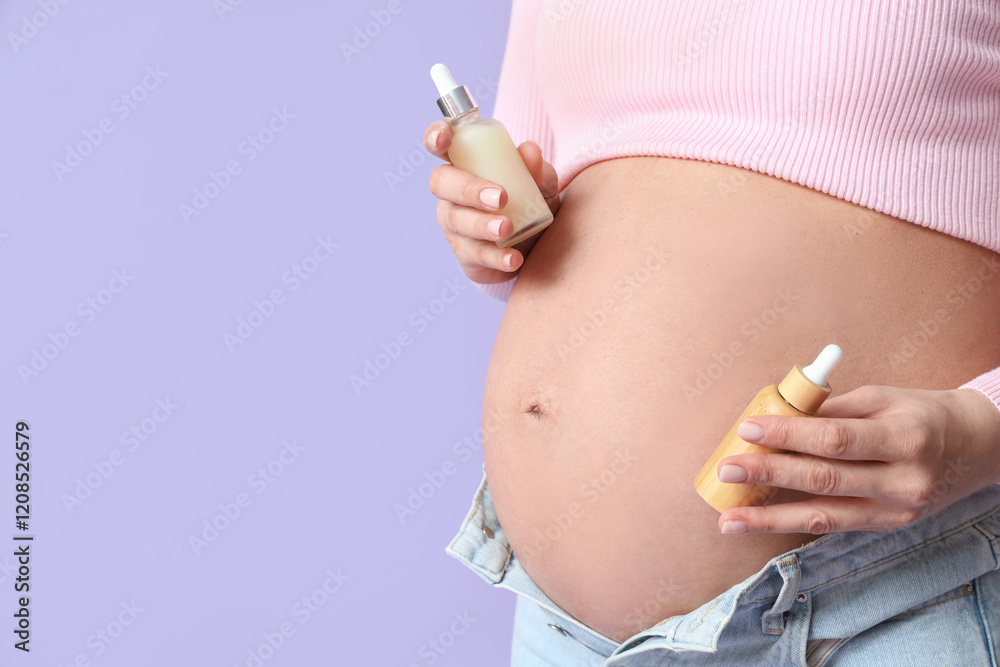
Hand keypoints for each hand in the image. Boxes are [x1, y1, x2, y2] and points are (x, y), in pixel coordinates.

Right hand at [423, 120, 559, 284]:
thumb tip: (530, 150)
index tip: (444, 137)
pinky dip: (496, 257)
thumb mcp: (540, 185)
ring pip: (457, 221)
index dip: (435, 137)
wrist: (535, 249)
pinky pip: (476, 255)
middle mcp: (452, 194)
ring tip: (507, 228)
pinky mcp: (466, 255)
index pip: (439, 145)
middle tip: (500, 197)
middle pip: (442, 183)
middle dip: (468, 188)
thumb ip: (537, 169)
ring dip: (481, 224)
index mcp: (465, 165)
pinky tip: (513, 258)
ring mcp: (455, 225)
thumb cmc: (530, 204)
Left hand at [715, 385, 999, 534]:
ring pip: (823, 516)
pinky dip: (791, 523)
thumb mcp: (881, 399)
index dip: (788, 435)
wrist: (975, 448)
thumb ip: (831, 411)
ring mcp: (897, 511)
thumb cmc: (920, 414)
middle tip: (728, 468)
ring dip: (769, 519)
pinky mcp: (887, 527)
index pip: (834, 439)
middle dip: (769, 474)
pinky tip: (758, 523)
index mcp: (905, 437)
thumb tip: (775, 418)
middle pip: (824, 480)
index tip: (748, 428)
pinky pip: (832, 525)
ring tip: (729, 519)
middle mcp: (904, 481)